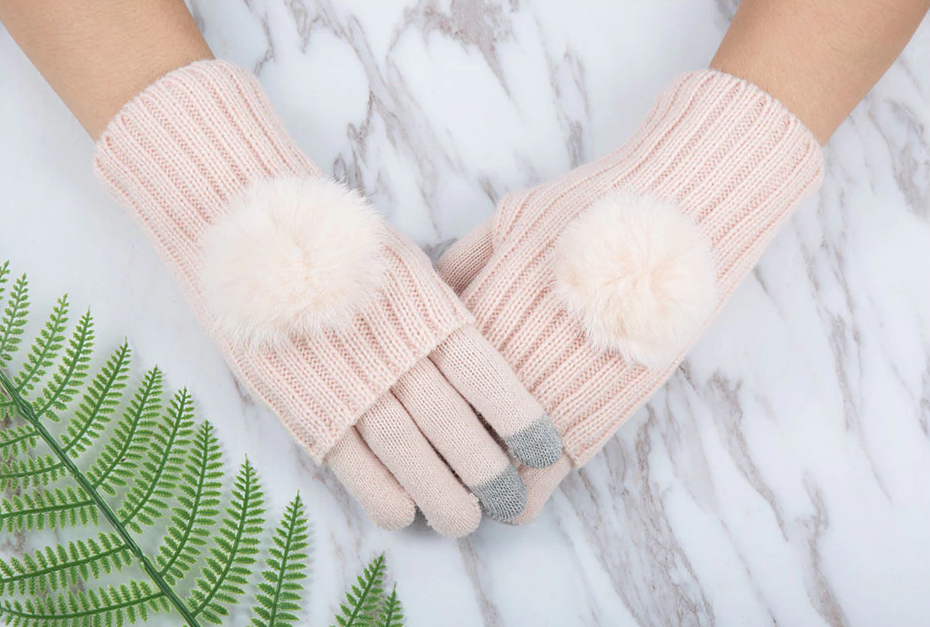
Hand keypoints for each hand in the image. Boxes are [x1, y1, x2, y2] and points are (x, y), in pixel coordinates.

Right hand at [94, 60, 562, 535]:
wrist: (252, 232)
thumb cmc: (340, 245)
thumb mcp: (407, 263)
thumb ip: (445, 310)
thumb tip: (489, 351)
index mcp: (430, 315)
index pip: (491, 380)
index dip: (523, 423)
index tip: (546, 453)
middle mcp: (397, 355)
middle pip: (458, 431)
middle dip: (491, 476)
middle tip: (509, 502)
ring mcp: (350, 384)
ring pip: (411, 458)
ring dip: (444, 499)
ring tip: (466, 522)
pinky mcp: (307, 406)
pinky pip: (354, 468)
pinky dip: (384, 497)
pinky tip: (406, 513)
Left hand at [437, 70, 822, 521]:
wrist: (674, 218)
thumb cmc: (590, 211)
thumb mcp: (510, 220)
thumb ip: (465, 260)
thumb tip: (431, 291)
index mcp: (478, 314)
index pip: (426, 377)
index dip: (417, 405)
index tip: (414, 417)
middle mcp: (506, 361)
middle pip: (452, 431)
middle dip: (440, 455)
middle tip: (438, 470)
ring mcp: (551, 393)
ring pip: (496, 468)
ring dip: (485, 485)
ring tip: (481, 490)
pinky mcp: (599, 416)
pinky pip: (549, 474)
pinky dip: (529, 490)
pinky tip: (523, 493)